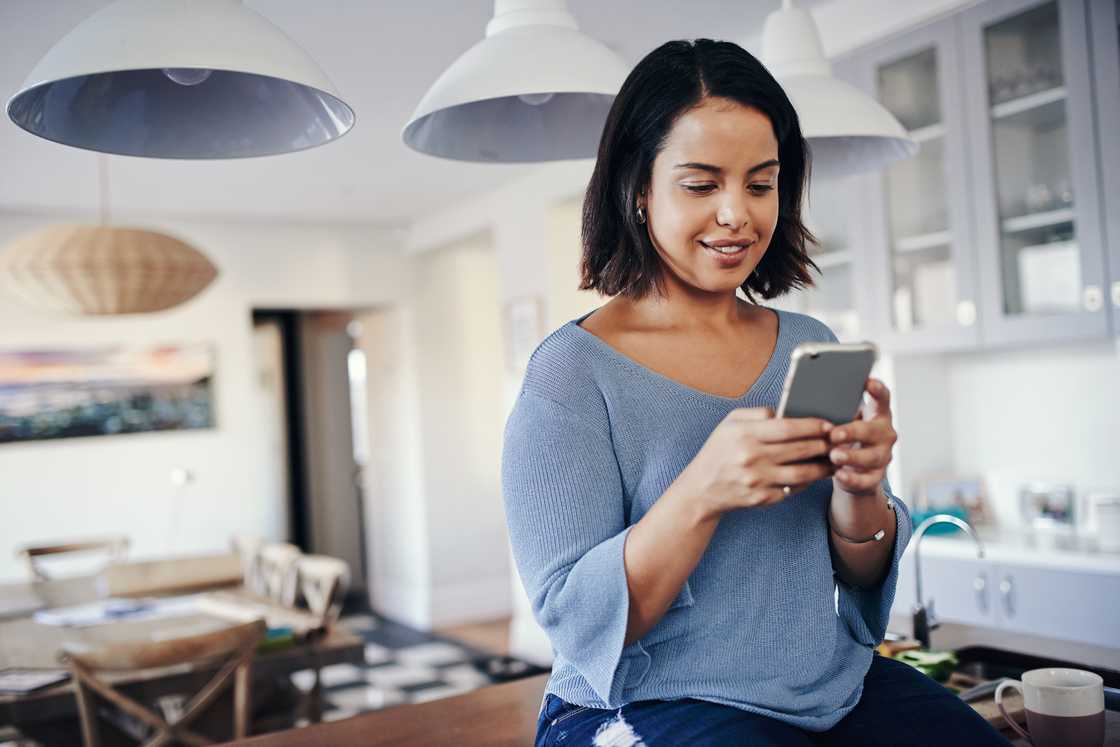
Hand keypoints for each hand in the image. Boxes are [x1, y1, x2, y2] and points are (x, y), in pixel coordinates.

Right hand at [674, 407, 836, 519]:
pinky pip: (794, 488)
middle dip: (824, 444)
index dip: (812, 425)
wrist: (701, 489)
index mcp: (745, 435)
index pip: (788, 427)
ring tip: (834, 459)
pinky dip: (808, 481)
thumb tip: (785, 412)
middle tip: (839, 440)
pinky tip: (816, 474)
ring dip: (823, 466)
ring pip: (803, 472)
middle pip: (800, 449)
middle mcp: (752, 458)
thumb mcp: (729, 424)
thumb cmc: (718, 452)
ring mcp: (758, 481)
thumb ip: (757, 413)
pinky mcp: (763, 498)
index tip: (828, 424)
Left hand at [828, 378, 896, 496]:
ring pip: (871, 456)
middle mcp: (883, 434)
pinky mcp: (875, 477)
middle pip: (874, 430)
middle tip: (834, 433)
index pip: (881, 398)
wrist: (853, 471)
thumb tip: (793, 384)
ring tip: (834, 455)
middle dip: (854, 431)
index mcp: (876, 414)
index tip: (867, 382)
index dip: (877, 390)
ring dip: (852, 456)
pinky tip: (839, 474)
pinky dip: (853, 478)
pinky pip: (866, 480)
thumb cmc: (842, 438)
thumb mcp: (838, 420)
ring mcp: (882, 456)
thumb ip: (826, 406)